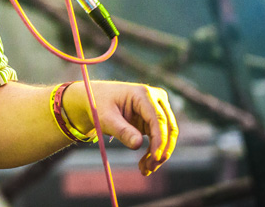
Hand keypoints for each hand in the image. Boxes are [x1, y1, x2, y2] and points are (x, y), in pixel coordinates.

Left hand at [63, 81, 177, 175]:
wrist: (96, 100)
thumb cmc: (99, 106)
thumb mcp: (106, 118)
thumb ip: (121, 130)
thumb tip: (138, 144)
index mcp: (143, 94)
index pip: (157, 118)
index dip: (159, 139)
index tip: (156, 158)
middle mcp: (155, 98)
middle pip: (167, 127)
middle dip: (162, 150)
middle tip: (151, 168)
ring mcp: (157, 108)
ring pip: (166, 135)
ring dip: (158, 154)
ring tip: (145, 170)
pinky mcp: (155, 119)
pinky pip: (160, 138)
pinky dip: (154, 152)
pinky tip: (145, 165)